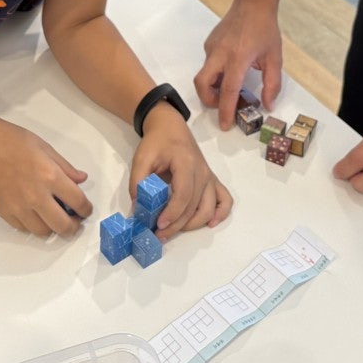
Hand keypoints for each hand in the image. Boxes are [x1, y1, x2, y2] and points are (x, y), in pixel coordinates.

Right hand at [0, 113, 93, 235]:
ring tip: (54, 218)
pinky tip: (35, 214)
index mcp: (50, 177)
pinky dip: (33, 225)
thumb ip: (65, 167)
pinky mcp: (4, 212)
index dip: (86, 209)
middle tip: (74, 221)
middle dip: (73, 227)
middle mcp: (36, 197)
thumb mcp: (44, 147)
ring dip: (52, 228)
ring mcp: (18, 208)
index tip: (85, 210)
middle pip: (63, 226)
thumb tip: (81, 180)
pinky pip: (24, 229)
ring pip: (43, 232)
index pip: (78, 202)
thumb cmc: (12, 140)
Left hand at [132, 104, 233, 238]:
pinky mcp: (212, 181)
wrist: (171, 127)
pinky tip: (209, 223)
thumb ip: (137, 182)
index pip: (184, 195)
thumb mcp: (141, 158)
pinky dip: (221, 213)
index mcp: (186, 164)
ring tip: (174, 230)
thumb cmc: (156, 142)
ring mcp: (209, 177)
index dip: (172, 213)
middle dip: (177, 225)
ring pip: (209, 208)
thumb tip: (138, 209)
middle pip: (194, 206)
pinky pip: (225, 199)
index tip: (158, 225)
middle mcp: (202, 172)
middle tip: (159, 234)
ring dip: (194, 224)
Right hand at [194, 0, 282, 129]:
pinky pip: (208, 64)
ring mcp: (211, 48)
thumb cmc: (265, 29)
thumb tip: (267, 105)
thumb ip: (272, 84)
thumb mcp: (274, 58)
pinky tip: (231, 68)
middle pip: (202, 84)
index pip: (228, 90)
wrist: (253, 3)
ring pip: (204, 75)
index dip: (226, 110)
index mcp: (238, 58)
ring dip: (213, 87)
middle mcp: (220, 54)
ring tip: (230, 88)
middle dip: (208, 101)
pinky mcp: (208, 43)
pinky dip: (216, 73)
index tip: (225, 125)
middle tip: (222, 106)